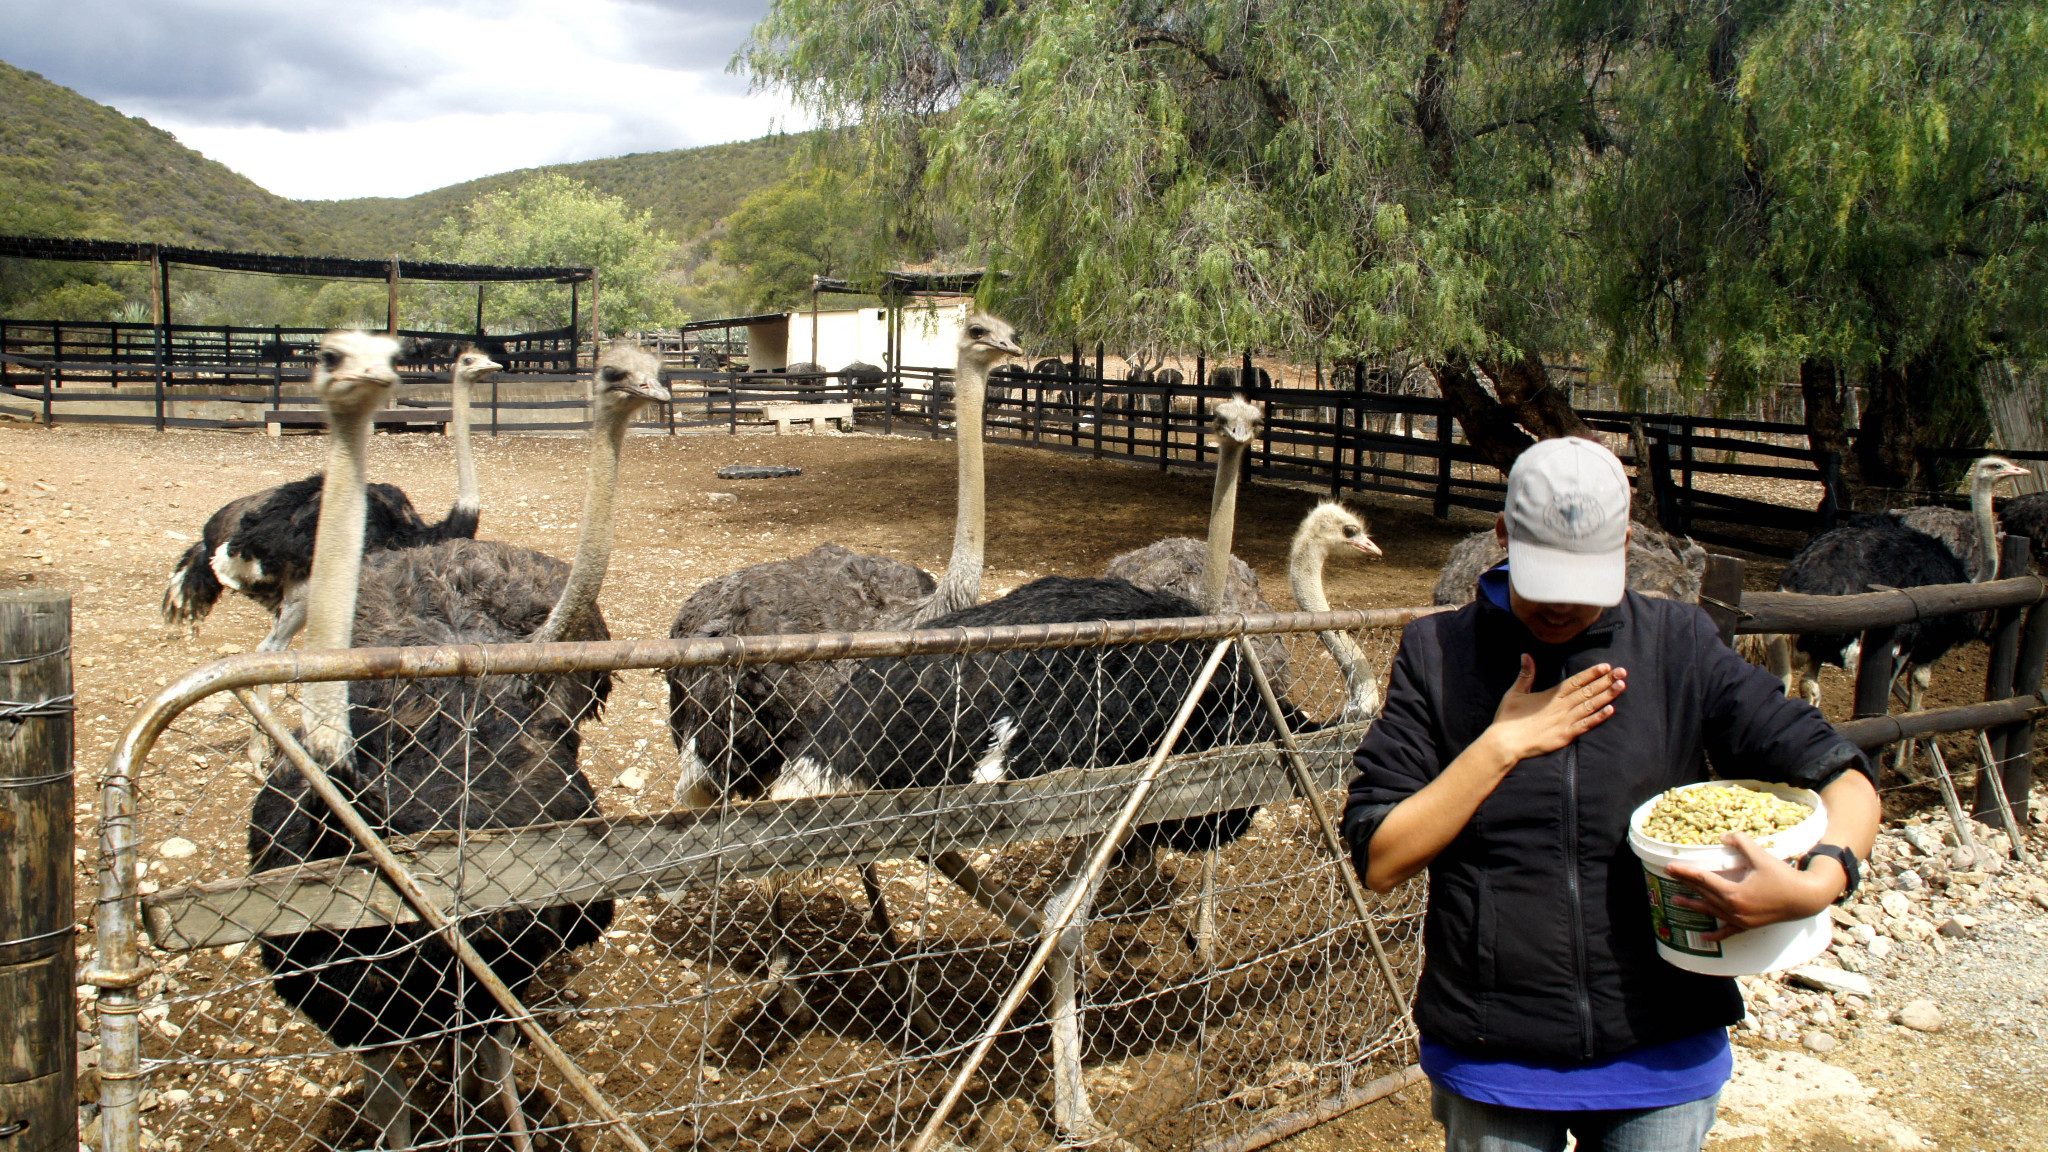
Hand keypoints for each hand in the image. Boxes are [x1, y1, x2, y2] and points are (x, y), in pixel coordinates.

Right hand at [1481, 655, 1625, 763]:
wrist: (1505, 742)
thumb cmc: (1508, 719)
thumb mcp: (1514, 692)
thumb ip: (1525, 674)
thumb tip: (1526, 655)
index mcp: (1551, 695)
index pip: (1576, 681)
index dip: (1592, 673)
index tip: (1606, 666)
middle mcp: (1561, 706)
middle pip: (1588, 691)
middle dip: (1606, 680)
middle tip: (1623, 672)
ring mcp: (1565, 721)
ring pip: (1591, 705)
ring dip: (1607, 695)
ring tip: (1621, 686)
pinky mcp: (1566, 735)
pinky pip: (1586, 725)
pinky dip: (1599, 717)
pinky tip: (1611, 710)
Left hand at [1665, 833, 1844, 940]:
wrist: (1806, 898)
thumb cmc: (1784, 877)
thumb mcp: (1762, 856)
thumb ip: (1741, 843)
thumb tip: (1723, 837)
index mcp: (1734, 893)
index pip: (1703, 880)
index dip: (1685, 872)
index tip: (1669, 867)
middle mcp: (1734, 909)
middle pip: (1704, 894)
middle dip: (1686, 885)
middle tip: (1669, 876)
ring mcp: (1740, 920)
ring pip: (1711, 911)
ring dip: (1694, 905)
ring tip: (1676, 901)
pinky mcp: (1748, 926)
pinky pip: (1728, 932)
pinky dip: (1716, 935)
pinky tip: (1704, 937)